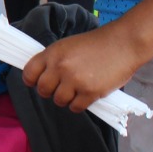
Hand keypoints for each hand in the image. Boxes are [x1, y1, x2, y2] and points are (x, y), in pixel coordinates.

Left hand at [20, 24, 150, 112]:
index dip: (32, 80)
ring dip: (66, 99)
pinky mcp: (90, 92)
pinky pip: (75, 107)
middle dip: (49, 92)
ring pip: (58, 100)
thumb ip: (54, 60)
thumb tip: (42, 76)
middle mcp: (61, 67)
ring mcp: (75, 80)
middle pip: (43, 90)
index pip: (29, 73)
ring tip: (76, 90)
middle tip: (60, 88)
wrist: (123, 43)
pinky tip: (85, 96)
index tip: (37, 83)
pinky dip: (79, 104)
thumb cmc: (97, 44)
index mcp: (53, 53)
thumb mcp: (68, 46)